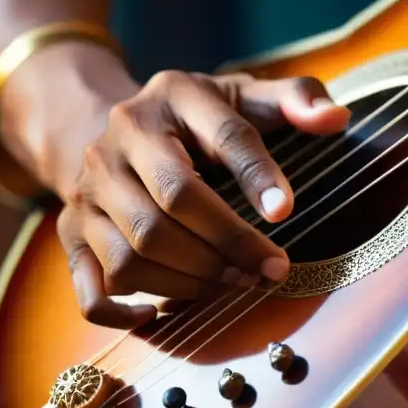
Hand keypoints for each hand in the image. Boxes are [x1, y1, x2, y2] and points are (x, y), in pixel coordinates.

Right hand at [57, 70, 349, 327]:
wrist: (117, 127)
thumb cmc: (199, 118)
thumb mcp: (246, 95)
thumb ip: (295, 98)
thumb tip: (336, 119)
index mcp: (173, 96)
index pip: (222, 135)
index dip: (257, 175)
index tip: (285, 211)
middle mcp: (119, 141)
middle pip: (174, 202)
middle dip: (231, 242)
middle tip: (272, 268)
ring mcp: (88, 189)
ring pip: (136, 250)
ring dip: (193, 279)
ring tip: (236, 281)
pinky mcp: (72, 232)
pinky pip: (89, 286)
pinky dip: (124, 310)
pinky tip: (162, 312)